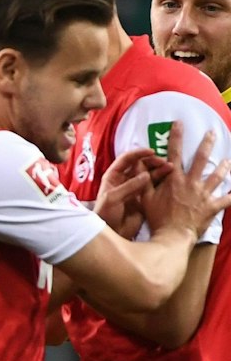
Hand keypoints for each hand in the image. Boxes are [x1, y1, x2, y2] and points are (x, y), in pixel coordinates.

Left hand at [93, 147, 161, 237]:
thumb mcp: (113, 199)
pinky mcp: (144, 198)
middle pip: (140, 165)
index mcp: (113, 177)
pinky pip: (154, 185)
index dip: (138, 153)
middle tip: (164, 162)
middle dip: (152, 161)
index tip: (152, 151)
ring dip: (159, 170)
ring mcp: (135, 188)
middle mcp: (125, 180)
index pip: (126, 159)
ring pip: (149, 174)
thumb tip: (146, 175)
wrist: (111, 234)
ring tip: (170, 168)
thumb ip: (128, 186)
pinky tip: (171, 177)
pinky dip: (162, 180)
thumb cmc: (105, 216)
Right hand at [138, 121, 230, 238]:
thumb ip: (143, 181)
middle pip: (201, 159)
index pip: (175, 153)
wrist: (172, 237)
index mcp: (174, 179)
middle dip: (207, 143)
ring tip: (227, 160)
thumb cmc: (157, 219)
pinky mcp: (212, 206)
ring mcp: (203, 194)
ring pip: (217, 176)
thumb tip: (138, 165)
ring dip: (223, 167)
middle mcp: (191, 183)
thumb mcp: (144, 199)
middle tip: (212, 133)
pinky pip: (227, 199)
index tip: (179, 123)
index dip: (176, 137)